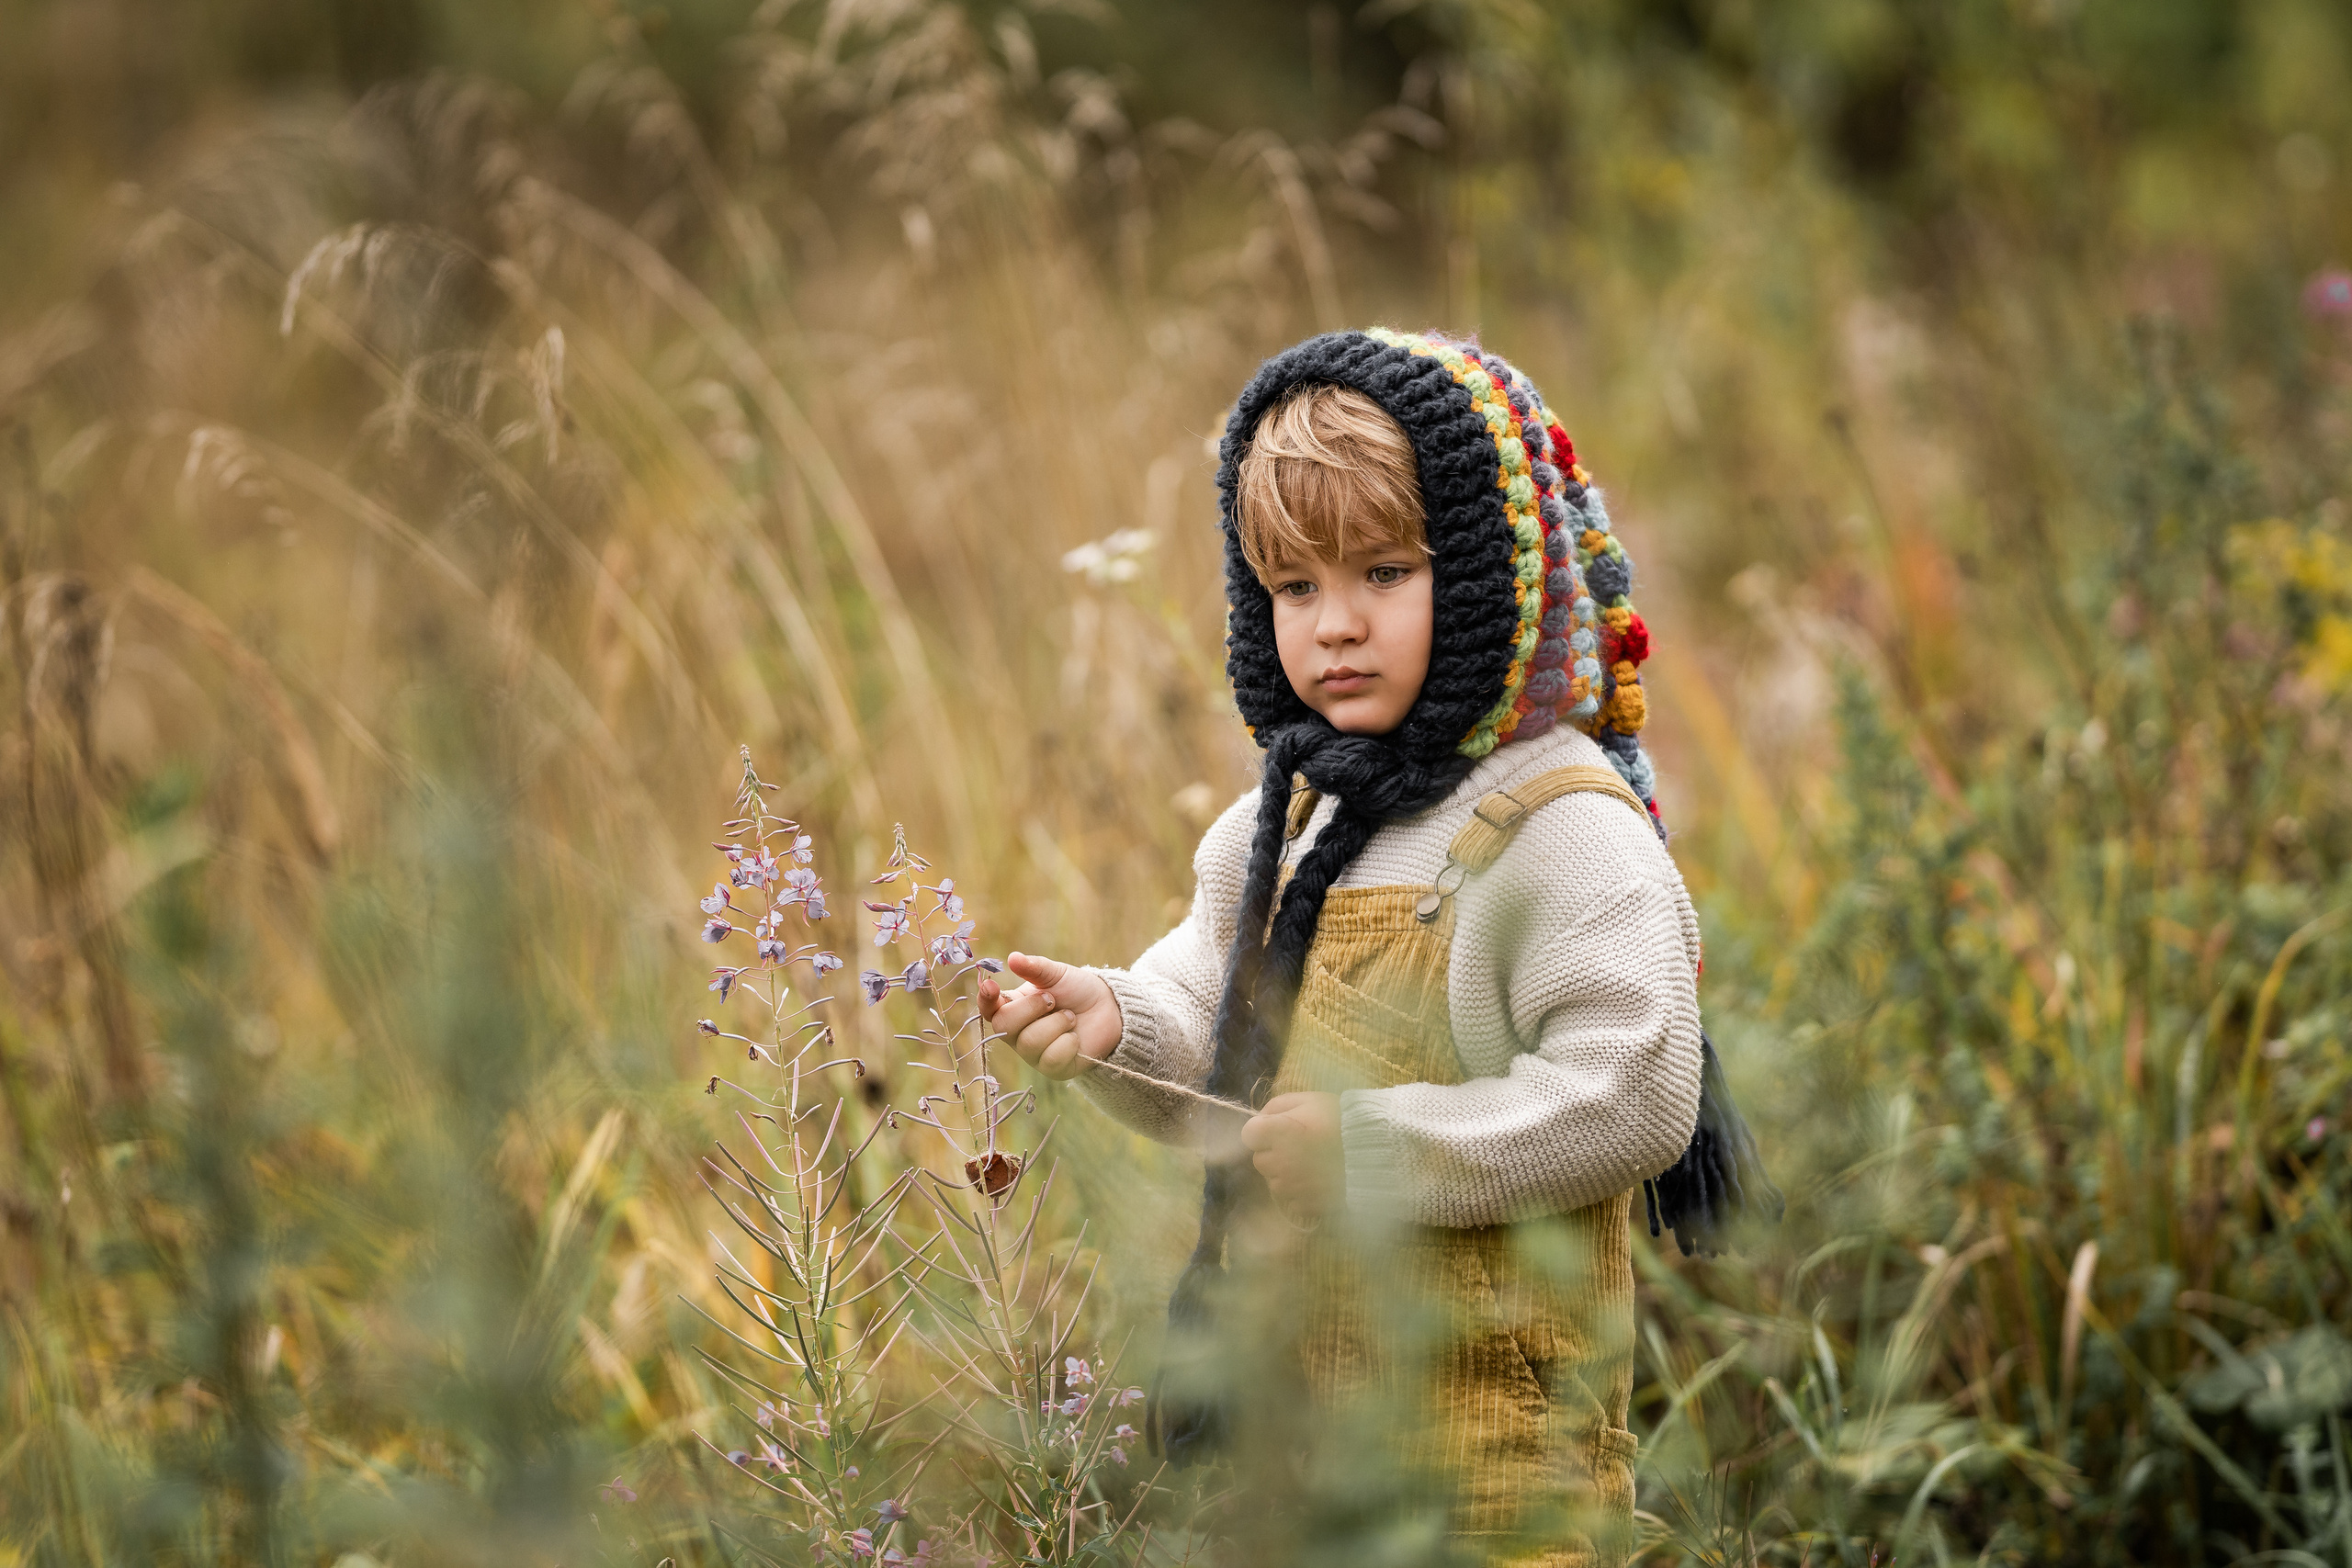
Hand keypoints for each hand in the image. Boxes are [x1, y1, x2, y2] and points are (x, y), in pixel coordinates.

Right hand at [977, 952, 1122, 1080]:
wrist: (1108, 1009)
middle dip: (1032, 1007)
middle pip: (1004, 1025)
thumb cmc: (1076, 990)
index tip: (992, 987)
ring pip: (1030, 1042)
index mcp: (1012, 1008)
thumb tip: (1013, 958)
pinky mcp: (1053, 1069)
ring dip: (1057, 1023)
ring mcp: (1033, 1054)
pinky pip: (1052, 1058)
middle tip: (1052, 999)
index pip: (988, 1009)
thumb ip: (1035, 968)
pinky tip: (1075, 1036)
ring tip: (1070, 1016)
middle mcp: (1017, 1033)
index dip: (985, 1000)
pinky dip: (1069, 1042)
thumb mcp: (1056, 974)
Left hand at [1239, 1092, 1342, 1216]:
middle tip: (1301, 1146)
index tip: (1280, 1129)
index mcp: (1276, 1133)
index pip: (1249, 1135)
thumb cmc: (1342, 1119)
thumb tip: (1261, 1118)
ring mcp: (1291, 1188)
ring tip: (1313, 1165)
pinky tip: (1319, 1181)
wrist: (1377, 1151)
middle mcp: (1278, 1163)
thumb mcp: (1310, 1099)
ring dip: (1287, 1175)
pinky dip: (1301, 1194)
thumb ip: (1278, 1105)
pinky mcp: (1305, 1206)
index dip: (1263, 1131)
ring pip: (1275, 1183)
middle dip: (1274, 1153)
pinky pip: (1292, 1201)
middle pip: (1261, 1160)